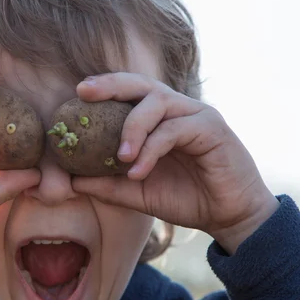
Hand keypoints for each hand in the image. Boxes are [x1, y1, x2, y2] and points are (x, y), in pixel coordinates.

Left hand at [72, 73, 278, 253]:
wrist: (228, 216)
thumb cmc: (185, 198)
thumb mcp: (137, 192)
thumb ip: (107, 184)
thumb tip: (70, 182)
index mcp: (161, 119)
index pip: (131, 93)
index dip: (106, 87)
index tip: (78, 93)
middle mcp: (178, 109)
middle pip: (143, 83)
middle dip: (112, 84)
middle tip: (85, 93)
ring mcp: (196, 115)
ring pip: (158, 102)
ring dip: (132, 127)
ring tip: (119, 157)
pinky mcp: (212, 128)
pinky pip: (174, 129)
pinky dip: (152, 149)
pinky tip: (138, 171)